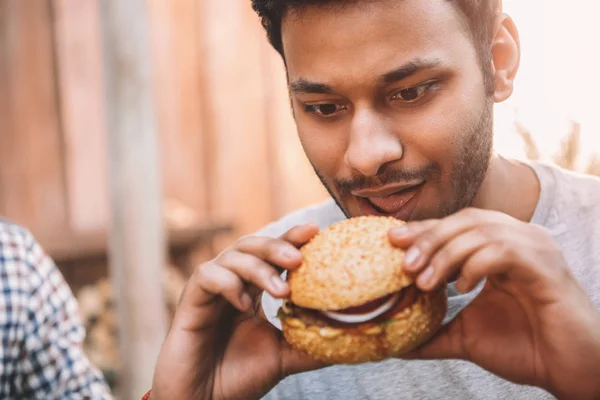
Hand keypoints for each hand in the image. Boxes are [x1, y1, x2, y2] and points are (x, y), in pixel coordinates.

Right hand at [151, 223, 324, 399]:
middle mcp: (231, 284)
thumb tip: (351, 335)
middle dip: (276, 246)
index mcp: (252, 291)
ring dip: (259, 269)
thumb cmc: (239, 378)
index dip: (291, 239)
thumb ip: (310, 343)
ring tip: (281, 291)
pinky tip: (244, 305)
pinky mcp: (190, 301)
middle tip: (298, 258)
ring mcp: (210, 291)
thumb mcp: (283, 357)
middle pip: (252, 245)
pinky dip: (228, 283)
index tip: (315, 231)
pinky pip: (207, 275)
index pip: (272, 256)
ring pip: (232, 256)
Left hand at [389, 208, 599, 399]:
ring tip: (424, 282)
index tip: (392, 240)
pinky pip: (504, 250)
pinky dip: (476, 264)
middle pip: (465, 220)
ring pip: (481, 231)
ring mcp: (535, 248)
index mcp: (500, 247)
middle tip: (404, 263)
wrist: (567, 371)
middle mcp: (519, 239)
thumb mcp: (466, 335)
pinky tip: (463, 287)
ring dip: (446, 254)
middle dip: (430, 238)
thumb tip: (397, 343)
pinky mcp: (547, 266)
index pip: (456, 226)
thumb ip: (433, 332)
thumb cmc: (523, 348)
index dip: (423, 229)